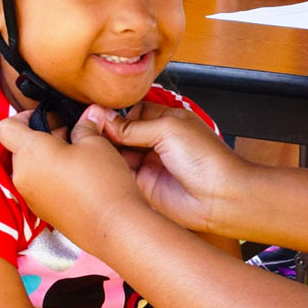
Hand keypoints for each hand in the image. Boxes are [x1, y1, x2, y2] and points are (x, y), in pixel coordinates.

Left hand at [0, 109, 145, 251]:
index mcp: (30, 151)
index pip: (6, 127)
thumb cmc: (102, 182)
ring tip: (80, 160)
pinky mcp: (42, 210)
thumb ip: (85, 126)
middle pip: (21, 147)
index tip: (47, 117)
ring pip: (31, 167)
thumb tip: (87, 117)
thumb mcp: (96, 143)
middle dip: (45, 138)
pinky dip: (53, 178)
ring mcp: (30, 195)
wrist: (112, 226)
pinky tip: (80, 180)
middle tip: (74, 136)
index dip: (24, 117)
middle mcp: (22, 174)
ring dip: (50, 159)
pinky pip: (40, 185)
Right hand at [100, 101, 249, 233]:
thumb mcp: (168, 129)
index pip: (132, 112)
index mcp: (167, 120)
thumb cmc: (207, 159)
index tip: (96, 115)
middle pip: (121, 132)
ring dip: (105, 150)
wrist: (219, 196)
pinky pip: (120, 173)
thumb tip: (104, 119)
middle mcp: (157, 140)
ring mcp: (149, 163)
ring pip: (118, 152)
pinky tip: (98, 164)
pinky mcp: (143, 184)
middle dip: (107, 131)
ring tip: (89, 146)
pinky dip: (108, 168)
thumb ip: (133, 126)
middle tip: (88, 130)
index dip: (115, 114)